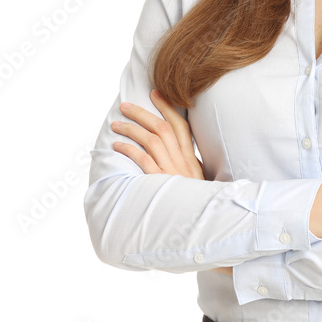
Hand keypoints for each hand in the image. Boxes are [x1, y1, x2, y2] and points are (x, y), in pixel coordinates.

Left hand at [112, 90, 231, 275]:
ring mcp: (173, 173)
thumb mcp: (196, 182)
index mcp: (192, 160)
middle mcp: (183, 163)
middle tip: (125, 106)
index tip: (155, 93)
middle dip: (142, 114)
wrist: (206, 228)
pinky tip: (118, 146)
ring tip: (116, 125)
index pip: (181, 126)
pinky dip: (130, 150)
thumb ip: (187, 166)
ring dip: (131, 130)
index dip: (168, 107)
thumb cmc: (197, 205)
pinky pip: (144, 162)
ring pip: (151, 141)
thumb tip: (173, 153)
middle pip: (162, 129)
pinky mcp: (161, 185)